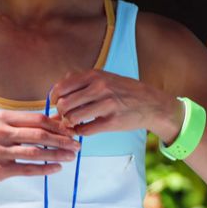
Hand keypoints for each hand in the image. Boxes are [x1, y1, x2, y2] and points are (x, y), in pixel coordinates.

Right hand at [0, 111, 79, 189]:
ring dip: (57, 154)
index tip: (71, 131)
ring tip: (71, 156)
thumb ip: (27, 124)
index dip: (57, 126)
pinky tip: (57, 168)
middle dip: (62, 140)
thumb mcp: (1, 128)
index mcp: (2, 118)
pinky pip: (27, 169)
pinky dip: (44, 169)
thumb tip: (58, 120)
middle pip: (38, 135)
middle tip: (77, 145)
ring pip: (35, 153)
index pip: (37, 119)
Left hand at [50, 69, 181, 141]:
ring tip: (74, 123)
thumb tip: (54, 96)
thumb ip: (80, 83)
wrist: (151, 104)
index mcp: (95, 75)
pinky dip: (80, 132)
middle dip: (61, 113)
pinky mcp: (112, 122)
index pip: (61, 87)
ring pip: (72, 118)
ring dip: (69, 123)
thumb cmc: (124, 91)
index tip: (57, 103)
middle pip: (64, 104)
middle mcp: (99, 88)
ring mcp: (106, 105)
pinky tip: (84, 129)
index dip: (54, 98)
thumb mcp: (104, 77)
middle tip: (66, 116)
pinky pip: (85, 130)